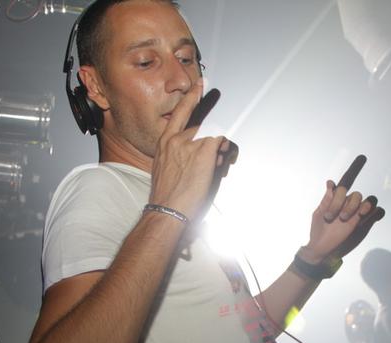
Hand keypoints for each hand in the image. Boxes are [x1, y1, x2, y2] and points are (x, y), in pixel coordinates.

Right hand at [149, 81, 235, 220]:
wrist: (166, 210)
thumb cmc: (167, 197)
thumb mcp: (166, 171)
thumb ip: (182, 156)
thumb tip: (206, 151)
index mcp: (164, 143)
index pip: (180, 113)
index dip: (191, 98)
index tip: (200, 85)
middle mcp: (176, 139)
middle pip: (203, 126)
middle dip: (214, 138)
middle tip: (218, 144)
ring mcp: (190, 143)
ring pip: (215, 136)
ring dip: (221, 149)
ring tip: (218, 163)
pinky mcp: (204, 150)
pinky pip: (222, 142)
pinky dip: (225, 150)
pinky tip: (224, 158)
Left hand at [303, 155, 384, 262]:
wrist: (322, 249)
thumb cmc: (318, 230)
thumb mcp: (318, 214)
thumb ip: (326, 200)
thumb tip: (330, 183)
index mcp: (337, 199)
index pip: (346, 181)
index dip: (354, 169)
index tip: (362, 158)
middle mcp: (349, 203)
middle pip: (355, 194)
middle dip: (342, 203)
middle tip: (333, 216)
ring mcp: (357, 213)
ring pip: (368, 201)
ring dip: (358, 208)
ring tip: (346, 219)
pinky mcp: (364, 223)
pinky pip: (377, 212)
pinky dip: (374, 213)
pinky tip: (361, 220)